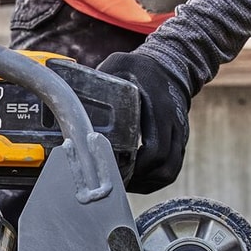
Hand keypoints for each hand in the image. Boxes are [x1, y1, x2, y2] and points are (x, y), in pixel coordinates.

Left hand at [98, 51, 191, 193]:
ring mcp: (179, 135)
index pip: (154, 149)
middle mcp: (174, 124)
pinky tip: (134, 180)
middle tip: (113, 182)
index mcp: (160, 108)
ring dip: (146, 184)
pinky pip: (170, 169)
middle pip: (163, 166)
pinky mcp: (178, 142)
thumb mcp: (119, 66)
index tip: (114, 171)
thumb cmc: (138, 69)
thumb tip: (71, 98)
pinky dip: (153, 180)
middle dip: (138, 180)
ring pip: (168, 172)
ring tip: (122, 184)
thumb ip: (100, 80)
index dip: (135, 167)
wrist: (169, 66)